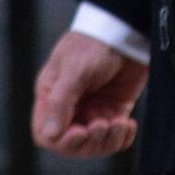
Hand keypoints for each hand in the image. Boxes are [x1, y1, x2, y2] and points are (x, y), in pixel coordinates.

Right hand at [31, 30, 148, 157]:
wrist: (126, 30)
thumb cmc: (94, 43)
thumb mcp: (75, 69)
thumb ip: (61, 102)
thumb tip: (49, 135)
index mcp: (51, 96)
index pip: (45, 134)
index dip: (61, 141)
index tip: (80, 132)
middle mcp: (70, 108)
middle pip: (71, 145)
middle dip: (88, 142)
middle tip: (103, 124)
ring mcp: (93, 111)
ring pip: (95, 145)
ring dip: (108, 141)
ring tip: (120, 123)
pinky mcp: (114, 111)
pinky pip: (115, 138)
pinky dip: (122, 138)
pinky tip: (128, 124)